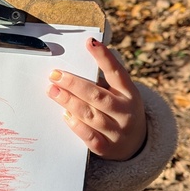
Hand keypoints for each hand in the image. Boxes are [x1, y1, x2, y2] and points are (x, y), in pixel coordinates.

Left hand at [47, 37, 146, 160]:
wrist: (136, 145)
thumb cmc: (120, 111)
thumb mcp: (121, 94)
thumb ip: (104, 80)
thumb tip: (81, 57)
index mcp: (130, 93)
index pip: (117, 72)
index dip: (104, 57)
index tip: (90, 42)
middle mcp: (126, 112)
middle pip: (97, 96)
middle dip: (74, 84)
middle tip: (55, 75)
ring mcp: (118, 131)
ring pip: (90, 115)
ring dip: (69, 102)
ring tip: (53, 91)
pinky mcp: (108, 148)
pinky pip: (89, 137)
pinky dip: (76, 126)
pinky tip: (65, 115)